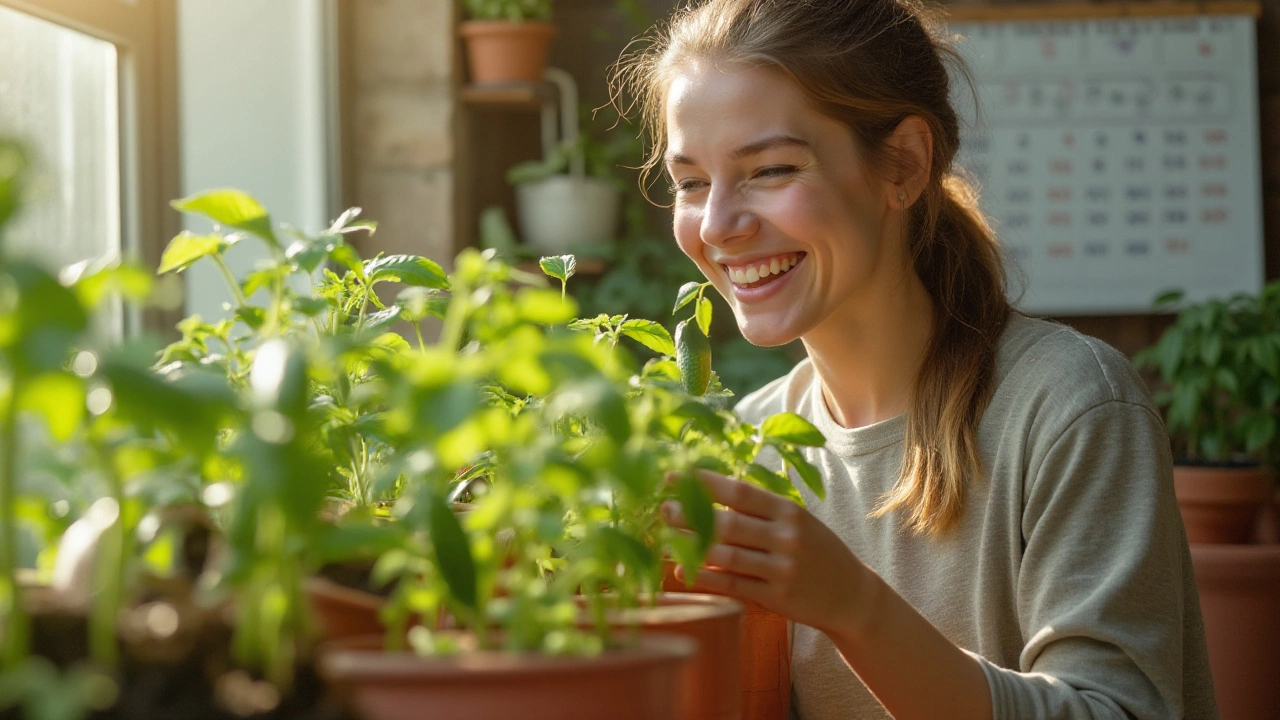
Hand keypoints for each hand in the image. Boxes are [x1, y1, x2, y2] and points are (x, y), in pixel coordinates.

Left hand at [663, 469, 871, 638]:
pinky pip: (732, 584)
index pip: (740, 492)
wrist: (851, 594)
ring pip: (725, 555)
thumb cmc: (815, 549)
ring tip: (663, 540)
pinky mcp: (776, 596)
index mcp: (788, 511)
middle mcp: (785, 537)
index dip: (704, 483)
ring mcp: (781, 568)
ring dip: (690, 547)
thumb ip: (760, 509)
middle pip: (727, 523)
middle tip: (662, 508)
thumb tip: (709, 492)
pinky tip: (682, 570)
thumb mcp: (796, 520)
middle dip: (689, 514)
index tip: (674, 476)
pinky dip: (704, 577)